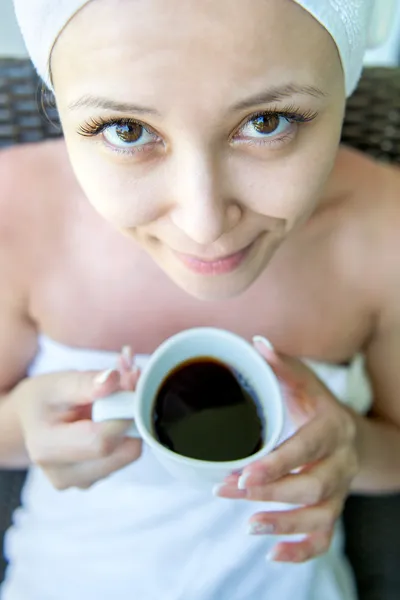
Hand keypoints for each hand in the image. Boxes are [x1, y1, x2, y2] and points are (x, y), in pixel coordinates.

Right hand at [13, 346, 140, 489]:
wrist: (31, 420)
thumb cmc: (43, 399)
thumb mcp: (57, 383)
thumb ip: (85, 382)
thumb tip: (112, 379)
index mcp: (47, 449)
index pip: (101, 441)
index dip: (124, 412)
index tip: (130, 381)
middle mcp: (64, 475)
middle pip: (122, 452)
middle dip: (133, 414)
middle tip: (130, 380)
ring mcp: (81, 482)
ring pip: (129, 453)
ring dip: (133, 421)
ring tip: (118, 395)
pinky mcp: (96, 479)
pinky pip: (125, 456)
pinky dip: (128, 431)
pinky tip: (115, 413)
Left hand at [215, 337, 359, 562]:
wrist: (349, 433)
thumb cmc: (317, 406)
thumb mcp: (304, 382)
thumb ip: (281, 365)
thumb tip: (256, 343)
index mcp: (333, 427)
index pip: (309, 447)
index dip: (280, 463)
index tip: (245, 472)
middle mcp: (342, 462)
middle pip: (314, 487)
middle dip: (272, 493)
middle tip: (229, 492)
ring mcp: (340, 490)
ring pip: (321, 516)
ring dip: (284, 524)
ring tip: (249, 526)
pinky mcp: (333, 510)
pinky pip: (325, 538)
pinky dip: (303, 551)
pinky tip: (274, 554)